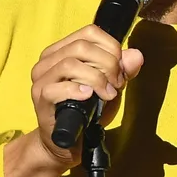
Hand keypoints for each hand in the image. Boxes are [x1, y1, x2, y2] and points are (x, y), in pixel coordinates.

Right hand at [31, 24, 143, 169]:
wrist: (67, 144)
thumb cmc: (86, 113)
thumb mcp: (110, 88)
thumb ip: (123, 71)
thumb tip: (135, 55)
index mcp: (62, 51)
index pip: (89, 32)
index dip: (111, 47)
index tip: (121, 70)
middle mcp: (48, 61)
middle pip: (81, 46)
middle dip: (107, 64)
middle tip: (117, 85)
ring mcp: (41, 79)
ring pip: (70, 64)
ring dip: (96, 79)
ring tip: (107, 95)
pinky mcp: (40, 99)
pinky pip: (58, 88)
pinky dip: (78, 91)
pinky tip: (89, 98)